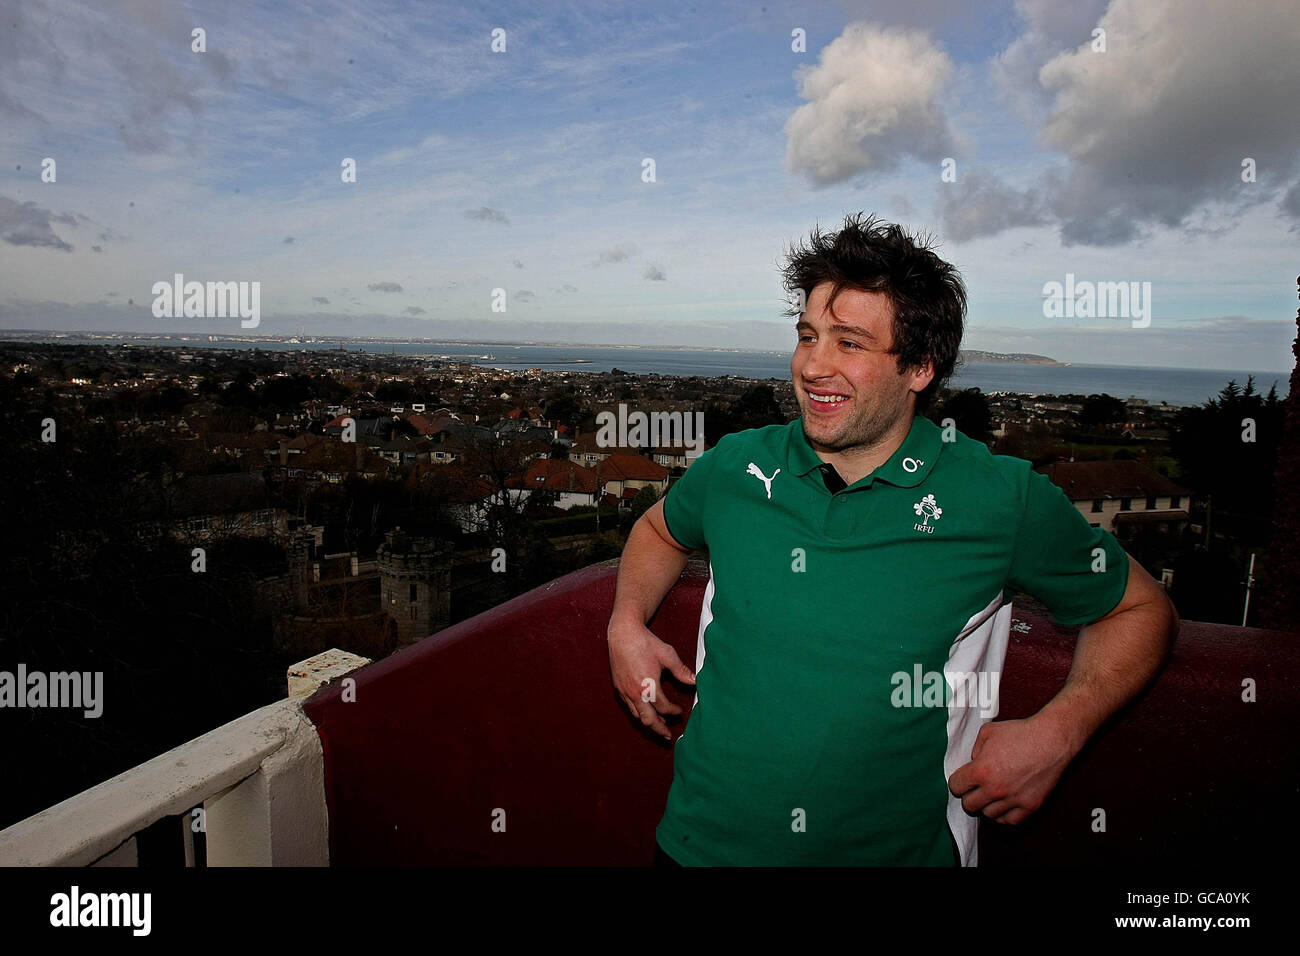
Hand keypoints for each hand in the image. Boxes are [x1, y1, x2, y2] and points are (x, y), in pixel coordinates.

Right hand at [607, 620, 694, 740]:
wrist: (623, 634)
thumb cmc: (646, 643)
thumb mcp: (668, 655)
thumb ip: (682, 671)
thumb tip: (696, 682)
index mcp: (648, 686)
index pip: (663, 707)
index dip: (674, 711)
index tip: (680, 710)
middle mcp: (635, 692)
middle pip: (648, 720)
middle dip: (659, 729)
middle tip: (667, 736)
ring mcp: (625, 691)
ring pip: (637, 715)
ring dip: (649, 721)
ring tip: (659, 724)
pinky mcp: (618, 687)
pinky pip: (629, 706)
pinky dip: (639, 712)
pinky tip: (645, 709)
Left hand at [947, 715, 1078, 824]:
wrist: (1052, 739)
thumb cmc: (1019, 732)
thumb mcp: (987, 732)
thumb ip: (974, 749)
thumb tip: (972, 764)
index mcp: (981, 770)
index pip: (956, 787)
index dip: (957, 782)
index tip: (963, 779)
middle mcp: (995, 789)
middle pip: (969, 805)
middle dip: (969, 796)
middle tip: (976, 788)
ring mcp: (1013, 799)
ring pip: (988, 815)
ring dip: (987, 805)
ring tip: (992, 794)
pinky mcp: (1030, 806)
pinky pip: (1010, 821)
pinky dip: (1004, 815)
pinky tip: (1005, 804)